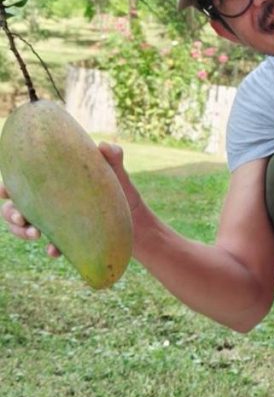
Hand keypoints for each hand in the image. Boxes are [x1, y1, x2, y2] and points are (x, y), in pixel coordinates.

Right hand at [0, 141, 139, 257]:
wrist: (136, 219)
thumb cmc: (121, 189)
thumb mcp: (117, 172)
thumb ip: (113, 156)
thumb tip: (105, 146)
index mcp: (54, 182)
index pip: (23, 181)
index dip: (7, 186)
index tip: (3, 190)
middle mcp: (50, 202)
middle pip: (16, 206)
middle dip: (10, 212)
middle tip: (20, 217)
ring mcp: (56, 222)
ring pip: (25, 227)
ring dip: (22, 232)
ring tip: (35, 234)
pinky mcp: (66, 239)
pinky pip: (51, 246)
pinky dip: (51, 248)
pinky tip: (53, 250)